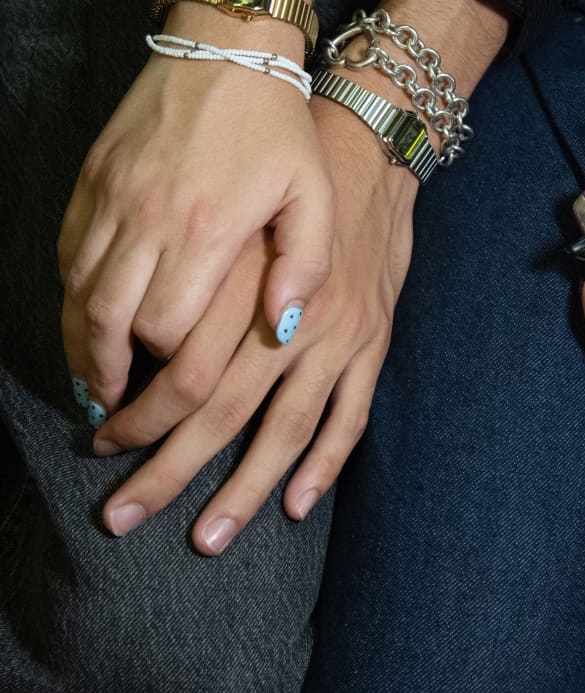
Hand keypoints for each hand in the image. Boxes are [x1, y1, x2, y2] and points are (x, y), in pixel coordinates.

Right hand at [57, 35, 334, 424]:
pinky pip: (66, 249)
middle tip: (112, 409)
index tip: (178, 381)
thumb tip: (283, 329)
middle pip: (106, 322)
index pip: (168, 329)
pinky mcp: (92, 176)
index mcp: (207, 230)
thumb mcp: (313, 192)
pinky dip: (70, 289)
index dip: (171, 366)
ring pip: (76, 291)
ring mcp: (112, 195)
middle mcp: (149, 218)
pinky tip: (85, 309)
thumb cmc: (278, 126)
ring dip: (79, 342)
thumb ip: (304, 263)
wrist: (226, 48)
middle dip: (106, 374)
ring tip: (91, 376)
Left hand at [94, 95, 416, 552]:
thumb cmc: (288, 185)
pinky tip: (294, 503)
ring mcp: (339, 337)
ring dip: (242, 488)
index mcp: (245, 287)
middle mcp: (291, 320)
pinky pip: (350, 416)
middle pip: (223, 413)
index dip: (141, 419)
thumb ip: (197, 280)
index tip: (103, 443)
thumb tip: (142, 347)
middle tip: (121, 513)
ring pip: (286, 429)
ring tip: (205, 536)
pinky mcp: (373, 343)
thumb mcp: (235, 216)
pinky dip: (324, 464)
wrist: (369, 156)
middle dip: (169, 470)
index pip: (185, 375)